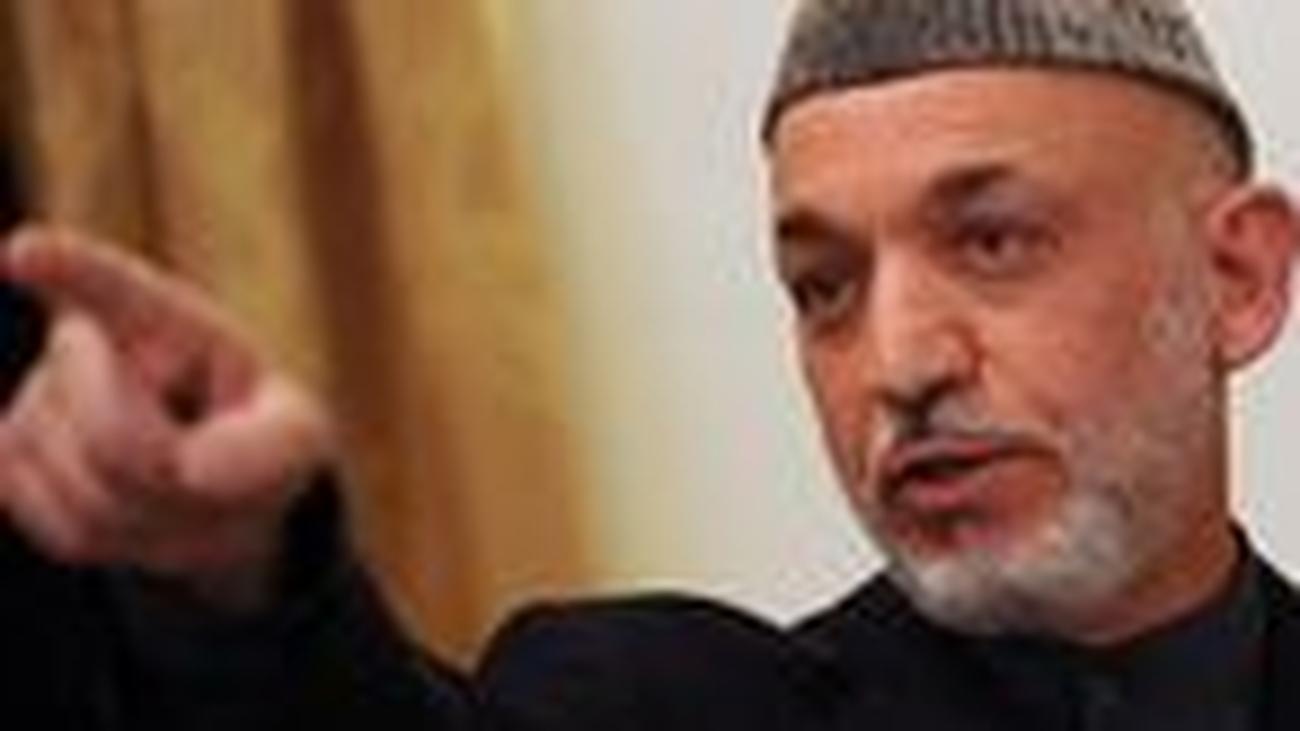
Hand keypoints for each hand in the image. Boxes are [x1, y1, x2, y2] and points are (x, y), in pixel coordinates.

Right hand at [0, 226, 333, 610]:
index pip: (114, 288)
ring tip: (176, 488)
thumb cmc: (260, 444)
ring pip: (82, 492)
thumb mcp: (291, 444)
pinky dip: (107, 539)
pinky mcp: (11, 454)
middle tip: (206, 472)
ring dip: (145, 517)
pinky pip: (50, 520)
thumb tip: (179, 470)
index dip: (68, 266)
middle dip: (170, 478)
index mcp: (172, 323)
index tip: (23, 255)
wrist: (212, 481)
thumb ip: (250, 457)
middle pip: (114, 440)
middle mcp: (92, 341)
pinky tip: (133, 511)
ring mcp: (42, 395)